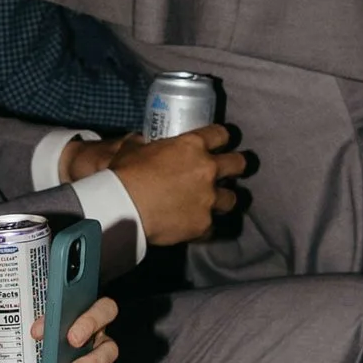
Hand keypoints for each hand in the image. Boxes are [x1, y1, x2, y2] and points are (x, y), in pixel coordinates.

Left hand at [0, 295, 119, 362]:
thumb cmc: (16, 335)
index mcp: (68, 302)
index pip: (78, 292)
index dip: (67, 301)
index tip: (37, 326)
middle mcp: (87, 322)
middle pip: (105, 312)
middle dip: (89, 324)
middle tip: (70, 341)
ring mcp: (93, 349)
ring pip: (108, 350)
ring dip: (92, 362)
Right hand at [89, 127, 245, 248]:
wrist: (124, 208)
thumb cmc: (125, 174)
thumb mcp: (132, 149)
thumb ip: (143, 144)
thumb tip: (140, 143)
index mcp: (192, 146)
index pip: (221, 134)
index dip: (223, 137)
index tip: (222, 142)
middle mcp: (208, 170)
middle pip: (238, 164)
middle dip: (237, 166)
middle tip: (230, 171)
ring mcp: (208, 199)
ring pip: (232, 199)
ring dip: (224, 200)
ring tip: (215, 203)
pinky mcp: (203, 224)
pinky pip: (212, 228)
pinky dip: (204, 227)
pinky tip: (195, 227)